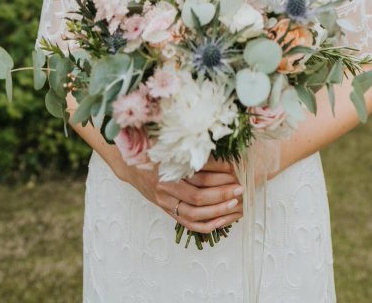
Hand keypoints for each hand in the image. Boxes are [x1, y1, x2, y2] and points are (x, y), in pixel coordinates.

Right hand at [120, 157, 243, 234]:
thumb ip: (189, 149)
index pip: (197, 176)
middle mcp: (164, 187)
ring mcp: (164, 201)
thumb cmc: (152, 151)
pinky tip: (221, 220)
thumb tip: (219, 149)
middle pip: (198, 197)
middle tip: (239, 189)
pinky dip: (205, 225)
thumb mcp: (168, 145)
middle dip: (222, 194)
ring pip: (194, 213)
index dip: (218, 175)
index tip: (235, 170)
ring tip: (234, 204)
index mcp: (165, 168)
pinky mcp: (166, 210)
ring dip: (217, 211)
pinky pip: (187, 223)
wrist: (131, 166)